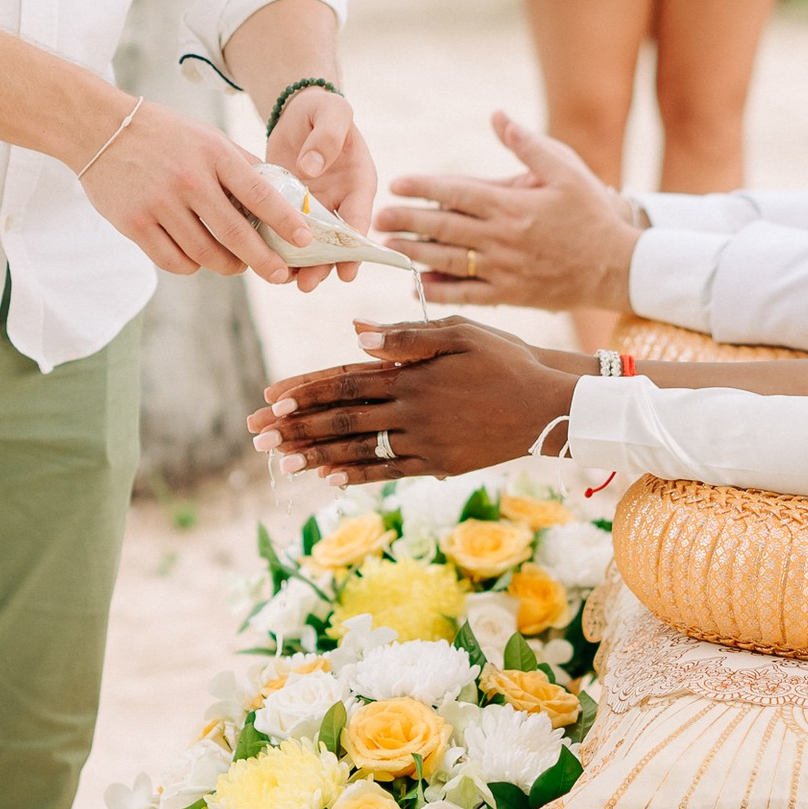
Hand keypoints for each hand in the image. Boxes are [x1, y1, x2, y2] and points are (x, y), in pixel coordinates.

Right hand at [77, 99, 351, 286]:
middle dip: (263, 261)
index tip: (305, 240)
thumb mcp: (206, 136)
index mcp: (213, 154)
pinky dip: (192, 265)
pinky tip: (198, 258)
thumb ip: (240, 164)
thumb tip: (281, 193)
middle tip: (280, 275)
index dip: (284, 221)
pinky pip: (173, 260)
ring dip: (228, 266)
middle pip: (234, 234)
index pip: (258, 193)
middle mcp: (188, 179)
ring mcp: (159, 203)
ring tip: (237, 265)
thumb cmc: (162, 133)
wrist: (98, 128)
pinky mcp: (135, 224)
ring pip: (205, 253)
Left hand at [252, 319, 585, 482]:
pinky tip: (328, 477)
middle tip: (257, 437)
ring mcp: (425, 441)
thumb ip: (406, 335)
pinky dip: (358, 473)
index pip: (346, 382)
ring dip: (317, 455)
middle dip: (296, 427)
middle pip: (342, 419)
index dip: (305, 391)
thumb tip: (354, 333)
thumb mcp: (460, 331)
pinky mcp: (440, 463)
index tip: (269, 400)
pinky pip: (390, 470)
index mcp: (412, 374)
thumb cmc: (506, 358)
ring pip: (360, 449)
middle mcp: (413, 410)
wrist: (550, 405)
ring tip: (282, 462)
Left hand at [264, 84, 377, 282]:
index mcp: (359, 182)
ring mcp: (314, 208)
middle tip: (307, 285)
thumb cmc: (321, 109)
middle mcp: (339, 201)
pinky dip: (276, 246)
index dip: (355, 248)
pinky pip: (284, 231)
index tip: (347, 271)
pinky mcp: (288, 207)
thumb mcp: (332, 111)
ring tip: (285, 281)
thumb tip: (312, 167)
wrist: (297, 110)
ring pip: (310, 243)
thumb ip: (327, 136)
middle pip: (335, 242)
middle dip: (323, 266)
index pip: (359, 219)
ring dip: (300, 264)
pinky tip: (262, 260)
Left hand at [377, 110, 643, 312]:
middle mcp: (502, 238)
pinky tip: (419, 284)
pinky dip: (440, 291)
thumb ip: (527, 144)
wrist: (618, 265)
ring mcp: (504, 269)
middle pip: (442, 227)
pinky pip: (467, 295)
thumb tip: (497, 116)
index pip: (456, 192)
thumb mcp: (566, 169)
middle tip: (377, 216)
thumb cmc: (593, 213)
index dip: (423, 186)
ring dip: (414, 252)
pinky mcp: (511, 295)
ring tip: (389, 245)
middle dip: (406, 220)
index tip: (397, 183)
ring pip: (447, 261)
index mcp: (512, 204)